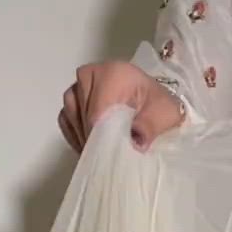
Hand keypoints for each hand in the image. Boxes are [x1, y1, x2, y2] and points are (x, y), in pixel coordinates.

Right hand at [58, 61, 184, 154]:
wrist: (152, 103)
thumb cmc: (159, 107)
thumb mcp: (165, 115)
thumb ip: (150, 126)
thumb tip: (135, 141)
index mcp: (113, 74)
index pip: (96, 113)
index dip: (102, 139)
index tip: (112, 157)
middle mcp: (90, 75)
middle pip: (82, 116)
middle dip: (95, 140)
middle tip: (112, 157)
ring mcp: (78, 86)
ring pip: (72, 117)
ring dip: (86, 138)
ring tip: (104, 151)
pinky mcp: (72, 98)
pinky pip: (66, 120)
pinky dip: (76, 136)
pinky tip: (92, 145)